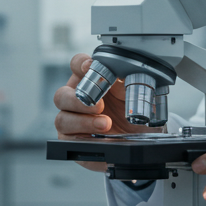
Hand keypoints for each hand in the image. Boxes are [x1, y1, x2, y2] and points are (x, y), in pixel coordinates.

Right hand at [53, 53, 147, 171]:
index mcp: (91, 80)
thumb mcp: (137, 93)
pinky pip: (67, 139)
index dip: (79, 64)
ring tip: (106, 124)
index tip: (89, 67)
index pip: (76, 66)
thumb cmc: (139, 111)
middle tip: (99, 105)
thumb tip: (122, 73)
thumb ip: (127, 81)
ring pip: (61, 119)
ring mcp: (73, 121)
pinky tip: (99, 137)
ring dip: (83, 122)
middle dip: (77, 100)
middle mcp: (78, 99)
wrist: (145, 137)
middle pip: (61, 95)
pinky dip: (83, 137)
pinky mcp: (74, 140)